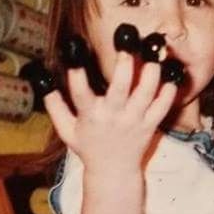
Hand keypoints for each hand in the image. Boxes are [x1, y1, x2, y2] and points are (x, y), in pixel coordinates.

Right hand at [44, 53, 177, 173]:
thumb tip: (42, 81)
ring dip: (152, 70)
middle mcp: (114, 116)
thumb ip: (55, 105)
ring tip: (154, 50)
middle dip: (125, 62)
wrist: (114, 172)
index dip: (76, 71)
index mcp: (90, 116)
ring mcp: (135, 121)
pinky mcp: (150, 125)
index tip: (76, 49)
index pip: (80, 92)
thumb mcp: (66, 130)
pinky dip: (169, 89)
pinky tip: (171, 73)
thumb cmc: (88, 147)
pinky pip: (164, 105)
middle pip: (121, 87)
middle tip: (128, 42)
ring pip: (147, 92)